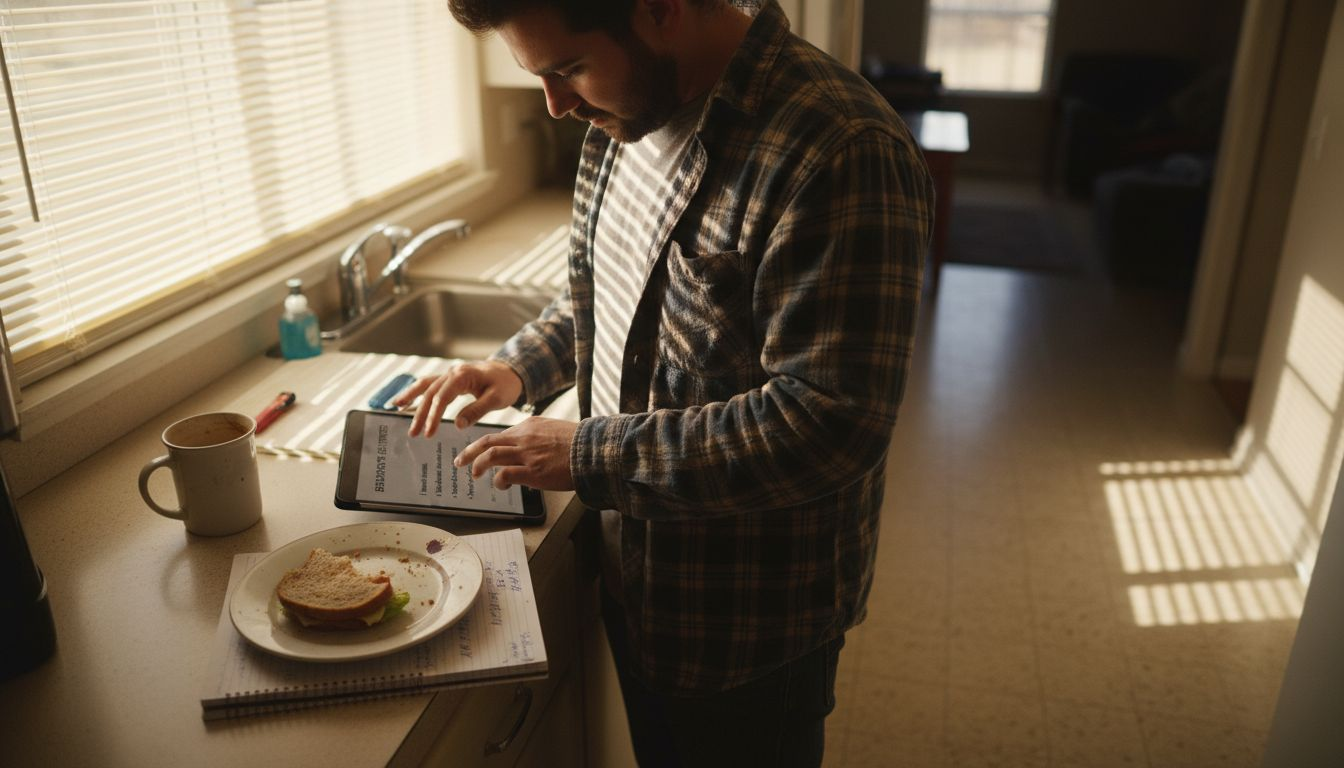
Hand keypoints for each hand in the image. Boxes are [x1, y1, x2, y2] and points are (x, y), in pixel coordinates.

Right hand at [393, 360, 522, 436]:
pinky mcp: (449, 378)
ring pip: (425, 385)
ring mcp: (449, 373)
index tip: (428, 433)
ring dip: (411, 397)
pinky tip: (404, 400)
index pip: (442, 398)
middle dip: (420, 413)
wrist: (510, 371)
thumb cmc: (505, 384)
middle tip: (413, 433)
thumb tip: (457, 424)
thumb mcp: (497, 398)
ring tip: (395, 408)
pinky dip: (415, 391)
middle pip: (430, 393)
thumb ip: (477, 410)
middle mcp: (452, 372)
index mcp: (462, 375)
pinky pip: (429, 384)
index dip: (433, 416)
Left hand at [455, 417, 576, 491]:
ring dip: (478, 465)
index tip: (481, 452)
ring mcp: (527, 454)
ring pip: (491, 455)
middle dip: (471, 452)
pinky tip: (499, 485)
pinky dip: (498, 480)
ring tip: (474, 474)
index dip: (487, 444)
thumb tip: (531, 449)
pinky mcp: (532, 471)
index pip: (501, 434)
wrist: (593, 450)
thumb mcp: (556, 430)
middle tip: (461, 460)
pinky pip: (505, 474)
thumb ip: (540, 437)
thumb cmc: (580, 443)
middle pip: (488, 441)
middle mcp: (524, 437)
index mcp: (530, 426)